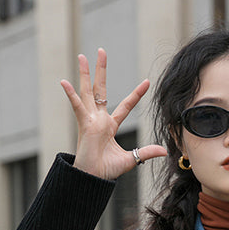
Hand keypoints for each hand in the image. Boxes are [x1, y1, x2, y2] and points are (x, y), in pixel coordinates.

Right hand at [60, 48, 166, 179]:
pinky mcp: (83, 124)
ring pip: (87, 92)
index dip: (136, 94)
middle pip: (100, 89)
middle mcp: (99, 119)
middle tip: (102, 51)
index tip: (147, 82)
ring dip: (85, 74)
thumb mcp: (131, 159)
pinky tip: (64, 81)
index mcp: (110, 125)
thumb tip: (164, 151)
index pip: (126, 105)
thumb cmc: (107, 170)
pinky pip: (77, 107)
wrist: (93, 178)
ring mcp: (90, 120)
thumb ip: (146, 152)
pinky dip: (70, 95)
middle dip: (101, 71)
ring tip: (82, 56)